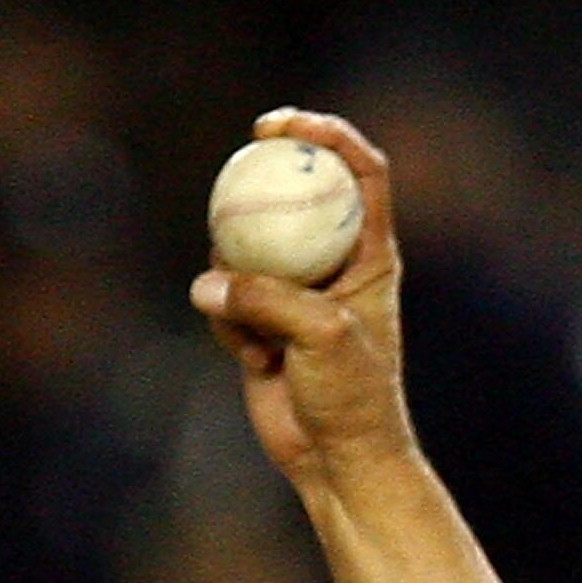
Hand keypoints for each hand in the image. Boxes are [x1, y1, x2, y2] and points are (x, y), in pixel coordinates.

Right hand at [187, 109, 410, 497]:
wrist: (338, 458)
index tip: (284, 124)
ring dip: (237, 281)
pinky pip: (224, 298)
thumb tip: (208, 283)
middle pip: (295, 196)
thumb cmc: (352, 397)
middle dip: (260, 176)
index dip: (328, 135)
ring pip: (244, 249)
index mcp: (373, 255)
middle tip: (233, 161)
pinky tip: (255, 363)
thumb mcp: (322, 336)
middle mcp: (335, 264)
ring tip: (263, 336)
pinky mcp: (260, 320)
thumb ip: (267, 298)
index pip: (361, 174)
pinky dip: (228, 324)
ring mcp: (295, 290)